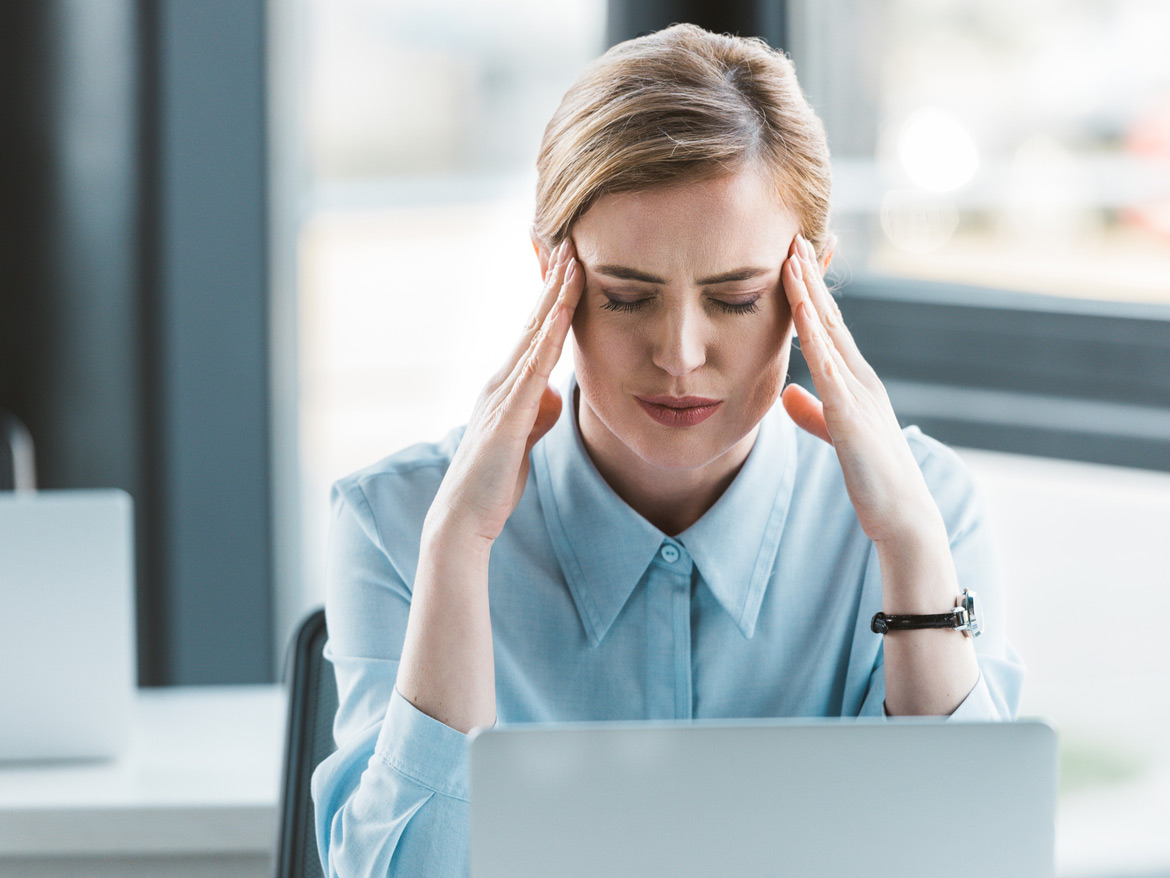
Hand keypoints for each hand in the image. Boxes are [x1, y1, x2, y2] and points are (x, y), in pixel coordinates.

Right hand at [427, 239, 583, 544]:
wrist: (463, 517)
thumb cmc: (493, 481)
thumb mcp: (523, 439)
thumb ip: (536, 413)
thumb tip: (551, 396)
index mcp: (507, 386)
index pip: (535, 332)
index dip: (551, 296)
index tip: (569, 262)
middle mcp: (500, 381)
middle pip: (533, 320)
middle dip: (552, 279)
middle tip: (570, 238)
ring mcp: (502, 395)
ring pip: (534, 335)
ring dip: (554, 295)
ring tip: (572, 259)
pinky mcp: (507, 415)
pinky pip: (534, 367)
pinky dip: (549, 336)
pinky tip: (563, 311)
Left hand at [780, 234, 940, 546]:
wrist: (903, 515)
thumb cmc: (873, 478)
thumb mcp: (835, 436)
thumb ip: (812, 413)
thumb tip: (787, 394)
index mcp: (855, 382)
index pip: (828, 327)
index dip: (810, 292)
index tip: (792, 258)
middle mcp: (861, 378)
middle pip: (829, 317)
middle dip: (810, 276)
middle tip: (793, 235)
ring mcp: (858, 393)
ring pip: (829, 332)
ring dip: (809, 292)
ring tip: (791, 255)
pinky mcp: (851, 415)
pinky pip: (827, 365)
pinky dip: (813, 334)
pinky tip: (800, 308)